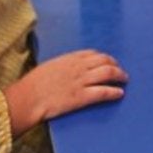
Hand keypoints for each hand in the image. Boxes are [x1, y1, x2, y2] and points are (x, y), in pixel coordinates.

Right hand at [3, 50, 126, 136]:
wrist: (28, 98)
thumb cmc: (33, 85)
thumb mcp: (48, 67)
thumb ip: (62, 66)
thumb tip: (67, 69)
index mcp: (69, 59)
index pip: (92, 54)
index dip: (103, 57)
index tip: (108, 61)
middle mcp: (78, 67)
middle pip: (104, 61)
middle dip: (115, 65)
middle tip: (120, 70)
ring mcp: (81, 81)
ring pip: (108, 73)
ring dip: (119, 75)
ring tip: (124, 80)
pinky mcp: (82, 97)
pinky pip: (104, 92)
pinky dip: (114, 92)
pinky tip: (119, 93)